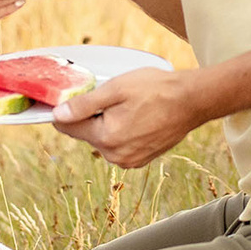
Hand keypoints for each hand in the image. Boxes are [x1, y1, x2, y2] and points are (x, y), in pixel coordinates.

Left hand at [53, 68, 211, 168]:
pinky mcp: (140, 160)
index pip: (68, 128)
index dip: (64, 111)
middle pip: (87, 134)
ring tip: (128, 106)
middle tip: (109, 96)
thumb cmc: (156, 90)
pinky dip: (122, 132)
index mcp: (106, 137)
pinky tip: (136, 117)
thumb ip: (84, 104)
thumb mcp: (116, 89)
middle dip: (91, 117)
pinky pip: (119, 146)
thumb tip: (58, 115)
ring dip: (107, 125)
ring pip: (103, 140)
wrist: (191, 101)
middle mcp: (115, 155)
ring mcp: (129, 161)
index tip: (69, 99)